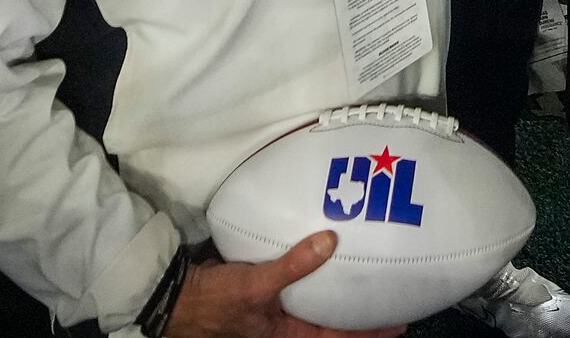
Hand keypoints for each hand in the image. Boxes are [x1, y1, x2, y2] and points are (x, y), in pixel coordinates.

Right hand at [163, 235, 399, 337]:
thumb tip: (331, 242)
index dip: (368, 332)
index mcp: (286, 335)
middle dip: (356, 316)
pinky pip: (294, 287)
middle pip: (327, 324)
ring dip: (333, 295)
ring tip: (362, 278)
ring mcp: (271, 311)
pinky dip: (309, 275)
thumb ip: (293, 266)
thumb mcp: (255, 285)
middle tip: (387, 301)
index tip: (398, 324)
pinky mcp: (259, 292)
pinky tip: (321, 258)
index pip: (336, 337)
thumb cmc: (214, 303)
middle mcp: (282, 327)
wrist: (172, 298)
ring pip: (311, 306)